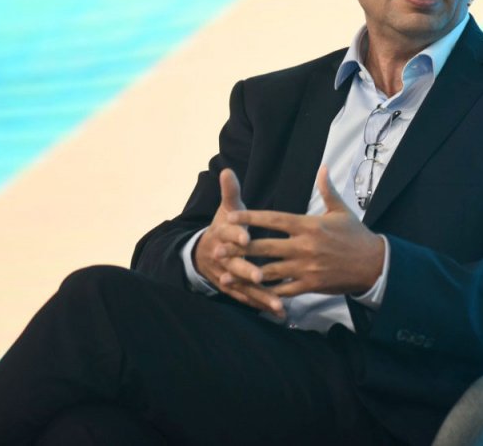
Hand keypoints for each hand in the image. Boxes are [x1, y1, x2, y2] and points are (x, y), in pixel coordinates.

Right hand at [193, 169, 284, 316]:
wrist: (203, 252)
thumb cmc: (224, 227)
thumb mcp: (226, 209)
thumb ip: (230, 192)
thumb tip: (227, 171)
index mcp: (222, 235)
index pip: (228, 235)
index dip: (236, 237)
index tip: (246, 238)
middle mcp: (223, 258)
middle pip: (233, 265)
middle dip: (245, 270)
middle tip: (259, 275)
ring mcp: (227, 276)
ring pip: (242, 287)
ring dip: (259, 295)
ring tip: (278, 304)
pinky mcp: (234, 289)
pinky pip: (248, 299)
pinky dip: (262, 305)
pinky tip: (279, 312)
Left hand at [233, 166, 385, 296]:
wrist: (374, 264)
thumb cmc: (356, 235)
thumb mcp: (342, 210)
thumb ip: (328, 189)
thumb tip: (323, 167)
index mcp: (309, 225)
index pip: (273, 219)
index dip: (250, 218)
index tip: (231, 217)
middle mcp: (304, 246)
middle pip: (265, 246)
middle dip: (239, 248)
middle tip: (217, 248)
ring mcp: (306, 268)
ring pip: (269, 271)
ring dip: (245, 273)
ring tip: (225, 274)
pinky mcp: (311, 285)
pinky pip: (284, 290)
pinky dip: (266, 292)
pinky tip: (250, 293)